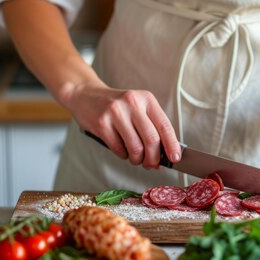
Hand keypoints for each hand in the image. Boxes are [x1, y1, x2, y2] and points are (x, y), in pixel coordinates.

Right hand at [59, 82, 180, 168]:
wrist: (85, 95)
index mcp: (146, 99)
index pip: (165, 126)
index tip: (174, 158)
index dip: (172, 145)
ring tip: (135, 158)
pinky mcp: (102, 123)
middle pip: (151, 139)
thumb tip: (163, 156)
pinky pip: (119, 149)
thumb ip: (151, 128)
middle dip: (153, 158)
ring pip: (135, 147)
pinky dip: (123, 155)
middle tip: (151, 164)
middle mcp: (132, 103)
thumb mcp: (137, 108)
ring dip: (137, 159)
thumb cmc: (116, 106)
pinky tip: (122, 150)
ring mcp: (116, 112)